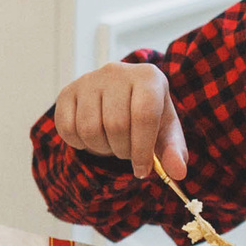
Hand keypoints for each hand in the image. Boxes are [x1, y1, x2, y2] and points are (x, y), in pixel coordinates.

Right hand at [53, 61, 188, 179]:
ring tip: (111, 143)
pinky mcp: (67, 92)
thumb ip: (173, 151)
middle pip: (116, 125)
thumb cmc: (147, 116)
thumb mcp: (165, 132)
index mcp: (148, 77)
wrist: (120, 98)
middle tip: (127, 151)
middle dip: (122, 150)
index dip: (143, 149)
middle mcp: (117, 72)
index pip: (144, 115)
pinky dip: (80, 144)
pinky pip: (67, 129)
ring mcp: (89, 80)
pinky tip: (92, 138)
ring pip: (90, 129)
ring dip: (101, 149)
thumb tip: (178, 173)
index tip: (142, 170)